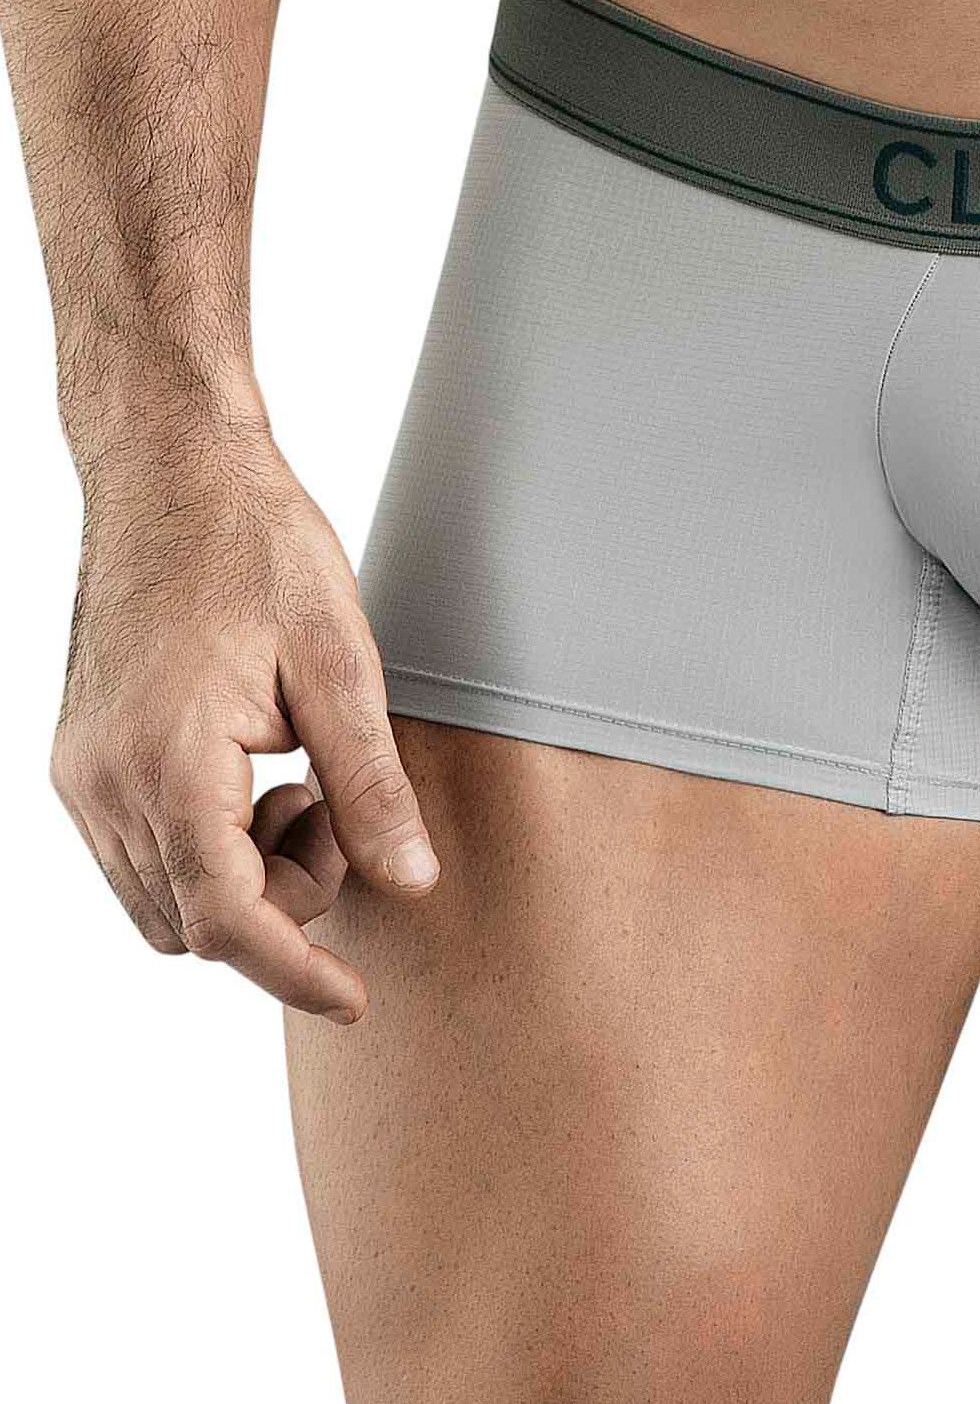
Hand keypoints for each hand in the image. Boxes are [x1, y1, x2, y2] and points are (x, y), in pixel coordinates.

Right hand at [49, 425, 437, 1021]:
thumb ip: (372, 783)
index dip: (297, 972)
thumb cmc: (259, 546)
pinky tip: (263, 774)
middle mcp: (104, 782)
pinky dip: (210, 846)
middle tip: (338, 812)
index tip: (353, 997)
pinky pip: (142, 851)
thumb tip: (411, 881)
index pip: (229, 921)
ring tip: (305, 783)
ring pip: (162, 899)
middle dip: (281, 903)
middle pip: (193, 924)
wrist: (174, 470)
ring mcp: (81, 772)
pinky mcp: (82, 757)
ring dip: (246, 876)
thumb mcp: (342, 662)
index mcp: (169, 761)